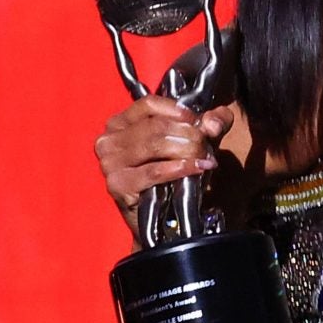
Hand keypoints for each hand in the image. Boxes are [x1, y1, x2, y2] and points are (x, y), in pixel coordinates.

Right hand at [95, 96, 225, 221]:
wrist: (162, 218)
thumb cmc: (173, 173)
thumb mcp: (195, 140)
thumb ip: (212, 123)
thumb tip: (213, 123)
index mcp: (120, 123)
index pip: (148, 104)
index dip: (177, 110)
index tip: (198, 122)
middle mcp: (109, 140)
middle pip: (155, 126)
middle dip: (188, 134)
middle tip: (206, 145)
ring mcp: (109, 163)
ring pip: (155, 145)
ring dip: (186, 150)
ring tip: (203, 158)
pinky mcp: (117, 184)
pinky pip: (154, 171)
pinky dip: (180, 168)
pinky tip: (197, 168)